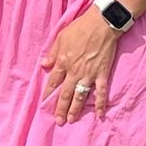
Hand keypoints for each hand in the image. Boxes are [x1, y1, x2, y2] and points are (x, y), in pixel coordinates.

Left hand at [38, 6, 117, 123]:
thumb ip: (53, 53)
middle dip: (60, 108)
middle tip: (58, 121)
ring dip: (75, 109)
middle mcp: (74, 71)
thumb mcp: (60, 37)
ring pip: (80, 96)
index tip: (45, 103)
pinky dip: (100, 103)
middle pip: (66, 93)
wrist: (101, 24)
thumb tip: (43, 64)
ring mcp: (89, 74)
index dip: (48, 93)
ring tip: (71, 120)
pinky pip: (101, 92)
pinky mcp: (102, 74)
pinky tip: (99, 115)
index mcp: (63, 62)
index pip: (53, 82)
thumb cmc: (80, 28)